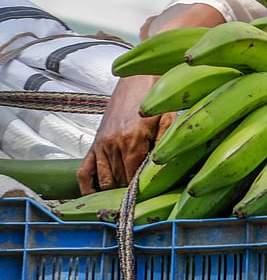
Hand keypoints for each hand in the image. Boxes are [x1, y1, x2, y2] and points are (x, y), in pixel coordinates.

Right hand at [77, 75, 166, 193]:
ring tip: (125, 200)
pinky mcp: (95, 143)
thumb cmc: (156, 98)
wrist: (137, 79)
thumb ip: (166, 143)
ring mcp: (101, 145)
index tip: (150, 197)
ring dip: (114, 191)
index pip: (134, 177)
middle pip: (119, 181)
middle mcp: (113, 144)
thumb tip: (164, 168)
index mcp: (133, 140)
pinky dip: (87, 186)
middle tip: (140, 201)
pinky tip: (95, 197)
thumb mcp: (169, 118)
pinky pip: (84, 171)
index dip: (142, 189)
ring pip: (104, 180)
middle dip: (129, 192)